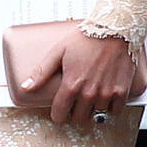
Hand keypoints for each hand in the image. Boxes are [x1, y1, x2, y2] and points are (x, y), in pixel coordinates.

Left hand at [18, 27, 137, 126]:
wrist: (115, 28)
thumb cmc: (87, 36)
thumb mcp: (59, 50)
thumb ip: (42, 71)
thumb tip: (26, 87)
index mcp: (71, 85)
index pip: (59, 114)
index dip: (58, 113)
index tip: (60, 109)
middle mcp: (88, 93)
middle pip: (78, 118)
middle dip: (75, 113)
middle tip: (77, 103)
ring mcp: (106, 93)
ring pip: (96, 116)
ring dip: (92, 109)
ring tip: (92, 97)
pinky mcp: (121, 91)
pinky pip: (114, 111)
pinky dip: (110, 108)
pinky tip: (106, 98)